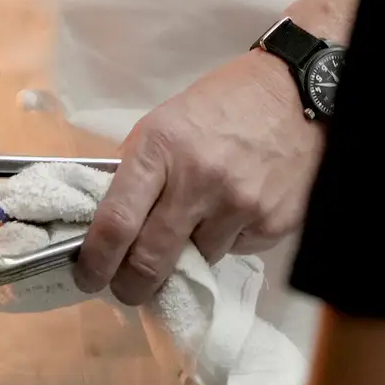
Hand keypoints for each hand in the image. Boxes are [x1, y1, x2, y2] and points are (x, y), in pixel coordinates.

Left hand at [76, 46, 322, 307]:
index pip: (117, 222)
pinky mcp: (272, 225)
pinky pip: (234, 252)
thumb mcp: (164, 123)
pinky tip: (234, 210)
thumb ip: (137, 171)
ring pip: (196, 262)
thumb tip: (109, 224)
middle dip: (131, 287)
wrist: (295, 94)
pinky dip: (225, 241)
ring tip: (197, 223)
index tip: (88, 275)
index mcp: (160, 149)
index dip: (96, 260)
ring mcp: (239, 206)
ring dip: (187, 256)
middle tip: (126, 290)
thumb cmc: (221, 105)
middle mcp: (199, 180)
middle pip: (151, 260)